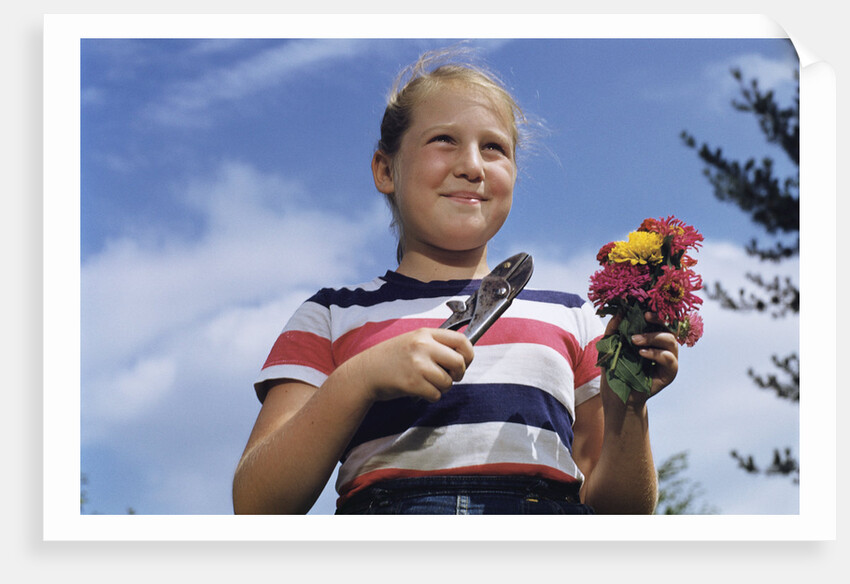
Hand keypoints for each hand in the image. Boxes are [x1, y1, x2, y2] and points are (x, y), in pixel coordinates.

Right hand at [353, 328, 474, 402]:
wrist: (365, 372)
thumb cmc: (390, 358)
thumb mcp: (413, 341)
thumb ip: (435, 344)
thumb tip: (462, 355)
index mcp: (424, 334)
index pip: (461, 340)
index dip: (469, 353)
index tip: (466, 361)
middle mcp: (422, 346)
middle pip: (459, 362)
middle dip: (458, 374)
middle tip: (449, 376)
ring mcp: (417, 365)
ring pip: (448, 382)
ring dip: (442, 387)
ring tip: (428, 383)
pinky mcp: (413, 383)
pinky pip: (436, 394)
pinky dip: (431, 396)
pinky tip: (420, 390)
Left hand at [604, 311, 678, 401]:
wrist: (617, 396)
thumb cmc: (615, 369)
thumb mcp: (610, 346)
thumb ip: (614, 329)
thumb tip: (620, 311)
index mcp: (652, 337)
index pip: (660, 319)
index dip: (655, 311)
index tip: (644, 306)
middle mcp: (664, 346)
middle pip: (671, 326)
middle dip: (659, 319)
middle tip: (644, 316)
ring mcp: (669, 359)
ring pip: (671, 341)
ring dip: (653, 337)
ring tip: (634, 340)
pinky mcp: (669, 373)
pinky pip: (669, 359)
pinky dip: (656, 353)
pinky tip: (641, 353)